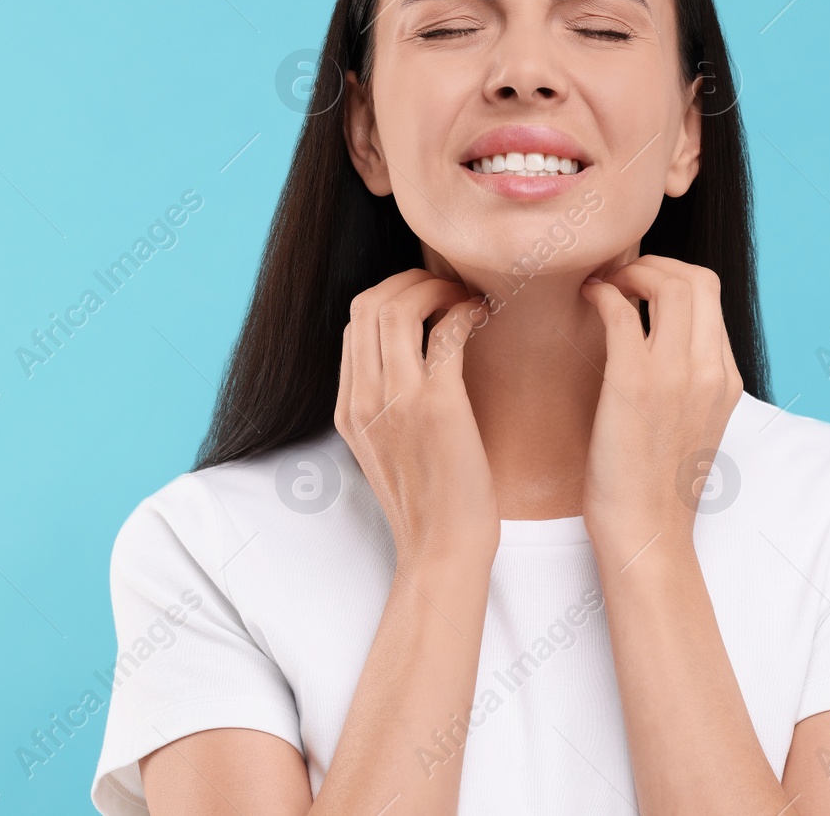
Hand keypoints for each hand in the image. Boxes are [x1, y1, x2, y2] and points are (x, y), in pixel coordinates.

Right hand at [335, 268, 499, 570]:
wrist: (442, 549)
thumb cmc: (430, 502)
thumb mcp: (385, 451)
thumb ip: (384, 406)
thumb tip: (406, 360)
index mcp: (348, 409)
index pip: (355, 322)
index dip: (391, 296)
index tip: (426, 299)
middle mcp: (364, 399)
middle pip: (371, 303)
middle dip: (412, 281)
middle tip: (447, 288)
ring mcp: (396, 401)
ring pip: (400, 308)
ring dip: (437, 288)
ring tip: (463, 297)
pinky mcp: (436, 405)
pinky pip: (445, 331)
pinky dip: (464, 311)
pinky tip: (481, 316)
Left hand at [578, 255, 744, 550]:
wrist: (647, 534)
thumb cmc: (655, 488)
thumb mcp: (693, 426)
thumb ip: (689, 383)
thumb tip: (663, 350)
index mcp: (726, 379)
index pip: (712, 296)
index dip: (673, 276)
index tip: (641, 284)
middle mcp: (708, 370)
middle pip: (697, 278)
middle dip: (655, 264)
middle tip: (622, 276)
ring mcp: (674, 374)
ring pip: (668, 283)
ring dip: (631, 271)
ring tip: (604, 284)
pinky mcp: (634, 383)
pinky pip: (621, 310)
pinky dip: (602, 292)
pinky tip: (587, 300)